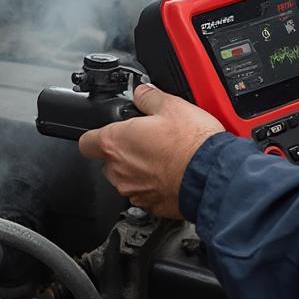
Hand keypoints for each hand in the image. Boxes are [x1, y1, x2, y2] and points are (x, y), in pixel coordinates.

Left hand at [78, 84, 224, 217]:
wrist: (212, 175)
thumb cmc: (191, 143)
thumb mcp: (171, 105)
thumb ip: (149, 97)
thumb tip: (142, 93)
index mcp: (116, 143)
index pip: (86, 142)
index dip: (95, 136)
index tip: (108, 132)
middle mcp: (120, 170)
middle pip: (108, 161)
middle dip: (123, 152)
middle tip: (146, 140)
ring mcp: (134, 191)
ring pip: (126, 178)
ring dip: (138, 169)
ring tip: (163, 156)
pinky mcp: (151, 206)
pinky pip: (145, 193)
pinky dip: (154, 184)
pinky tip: (172, 172)